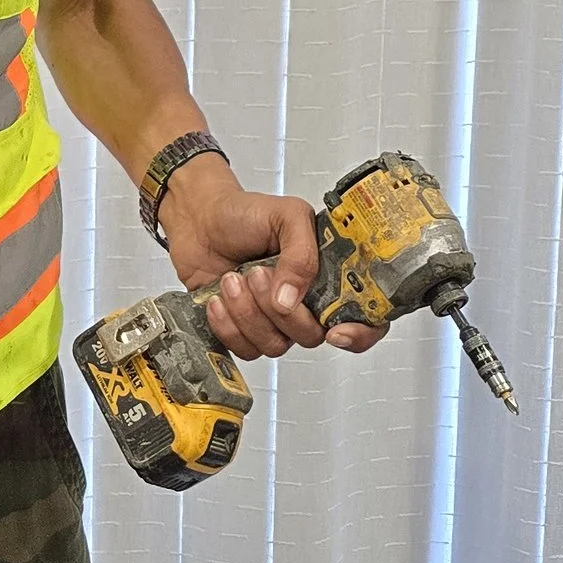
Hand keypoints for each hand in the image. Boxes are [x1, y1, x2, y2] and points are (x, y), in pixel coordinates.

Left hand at [157, 160, 385, 361]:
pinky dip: (226, 325)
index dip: (359, 334)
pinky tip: (217, 298)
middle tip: (256, 273)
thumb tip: (292, 298)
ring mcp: (273, 321)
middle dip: (280, 311)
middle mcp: (305, 304)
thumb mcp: (285, 215)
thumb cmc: (244, 213)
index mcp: (327, 276)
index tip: (336, 331)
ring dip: (247, 313)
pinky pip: (244, 349)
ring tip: (231, 278)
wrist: (199, 220)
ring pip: (274, 345)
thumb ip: (302, 252)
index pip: (364, 319)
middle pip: (310, 336)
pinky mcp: (241, 332)